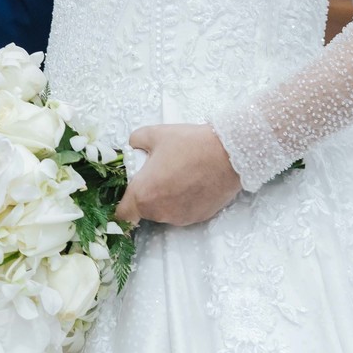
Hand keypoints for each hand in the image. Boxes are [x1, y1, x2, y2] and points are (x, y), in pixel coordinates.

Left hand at [113, 124, 241, 227]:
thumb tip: (133, 146)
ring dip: (167, 199)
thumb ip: (136, 141)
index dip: (123, 204)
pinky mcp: (199, 217)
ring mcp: (180, 218)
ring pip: (165, 212)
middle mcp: (160, 212)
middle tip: (160, 174)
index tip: (130, 192)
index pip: (123, 214)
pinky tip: (194, 182)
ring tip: (180, 175)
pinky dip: (185, 201)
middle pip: (145, 211)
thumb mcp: (155, 134)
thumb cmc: (190, 144)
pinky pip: (184, 211)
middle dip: (148, 195)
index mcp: (144, 195)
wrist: (229, 153)